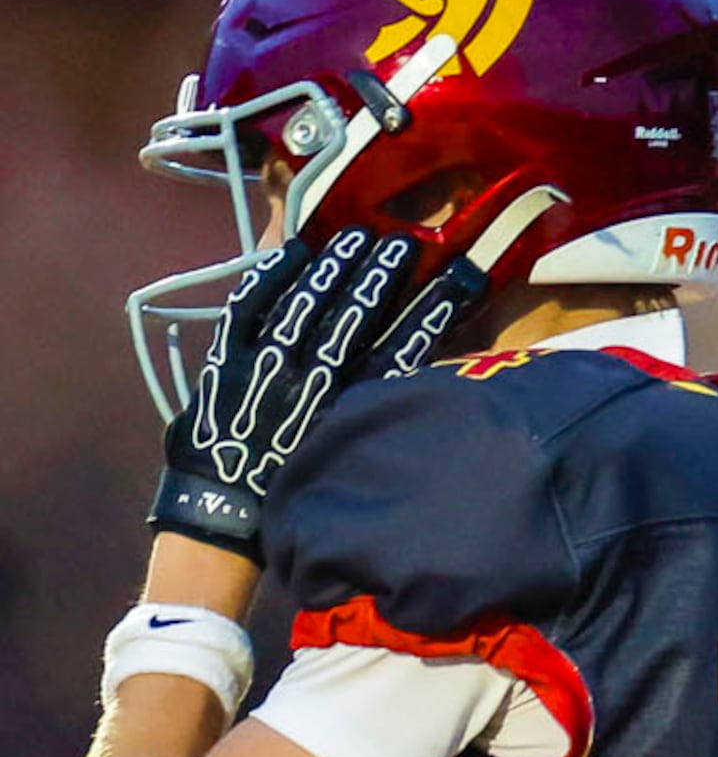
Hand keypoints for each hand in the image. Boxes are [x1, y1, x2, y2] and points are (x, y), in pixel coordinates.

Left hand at [150, 229, 479, 557]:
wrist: (221, 520)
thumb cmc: (291, 494)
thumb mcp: (345, 458)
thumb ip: (372, 414)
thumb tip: (410, 372)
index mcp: (344, 410)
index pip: (399, 349)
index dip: (429, 311)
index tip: (457, 277)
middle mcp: (308, 384)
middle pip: (351, 319)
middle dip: (379, 278)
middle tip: (403, 243)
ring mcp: (261, 371)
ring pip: (302, 307)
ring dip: (332, 269)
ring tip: (357, 236)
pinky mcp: (223, 366)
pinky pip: (244, 313)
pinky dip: (266, 280)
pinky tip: (291, 253)